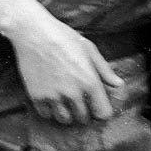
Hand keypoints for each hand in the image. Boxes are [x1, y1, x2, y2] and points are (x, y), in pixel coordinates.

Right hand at [8, 17, 123, 124]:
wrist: (32, 31)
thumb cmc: (62, 36)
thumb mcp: (88, 49)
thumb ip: (105, 70)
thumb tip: (118, 84)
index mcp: (90, 82)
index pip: (103, 113)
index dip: (101, 110)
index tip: (96, 105)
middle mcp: (73, 93)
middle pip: (83, 118)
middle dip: (83, 111)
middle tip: (78, 100)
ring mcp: (54, 96)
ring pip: (65, 119)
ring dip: (66, 113)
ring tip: (64, 101)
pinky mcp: (36, 96)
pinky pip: (46, 115)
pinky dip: (49, 110)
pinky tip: (50, 98)